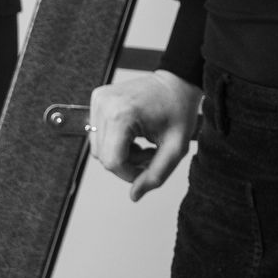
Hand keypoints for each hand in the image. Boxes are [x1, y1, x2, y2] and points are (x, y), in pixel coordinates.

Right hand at [87, 70, 202, 200]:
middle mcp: (105, 105)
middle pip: (104, 157)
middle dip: (128, 163)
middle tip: (150, 153)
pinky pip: (98, 134)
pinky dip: (115, 141)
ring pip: (99, 149)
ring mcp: (99, 100)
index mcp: (121, 115)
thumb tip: (134, 195)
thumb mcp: (176, 148)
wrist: (176, 81)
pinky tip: (134, 133)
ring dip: (121, 153)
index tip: (150, 164)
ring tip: (143, 143)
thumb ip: (156, 175)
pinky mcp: (98, 99)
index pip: (113, 163)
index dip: (131, 174)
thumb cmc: (179, 110)